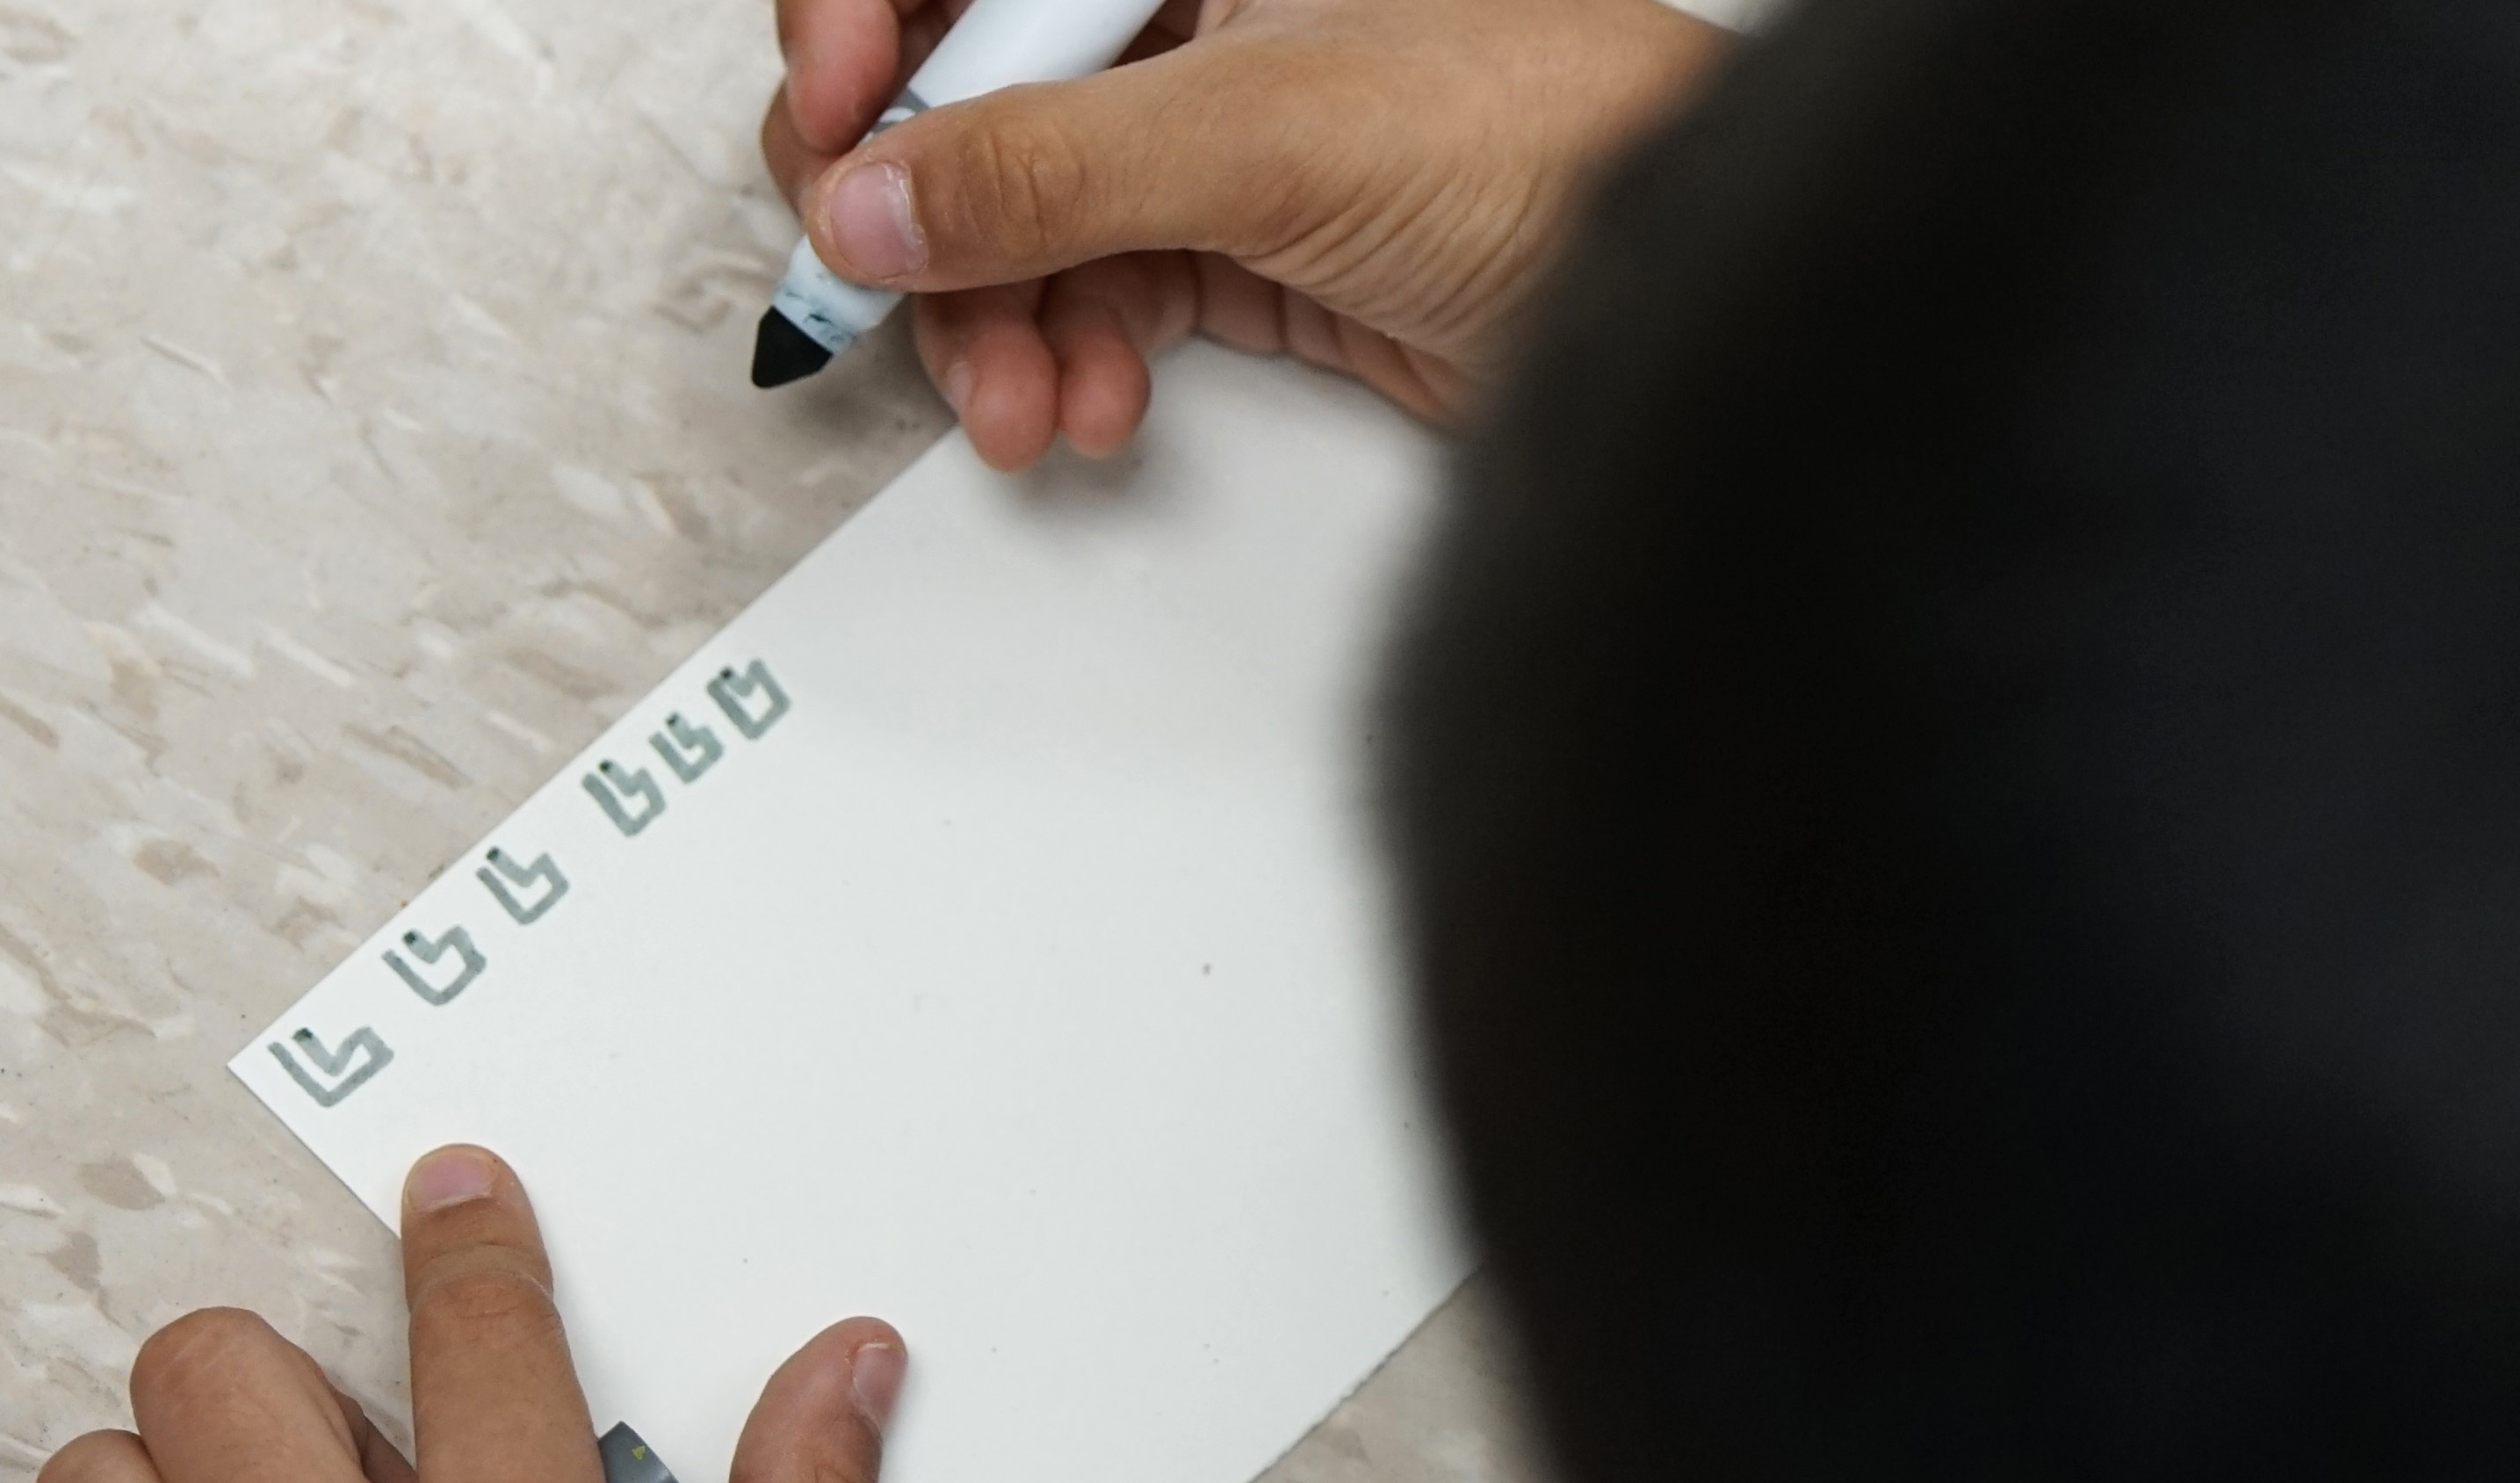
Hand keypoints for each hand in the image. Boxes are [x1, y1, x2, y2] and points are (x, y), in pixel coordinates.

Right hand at [764, 0, 1727, 466]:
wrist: (1682, 297)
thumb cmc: (1563, 138)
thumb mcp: (1273, 132)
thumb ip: (1054, 165)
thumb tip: (875, 199)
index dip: (863, 25)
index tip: (837, 118)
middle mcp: (1189, 9)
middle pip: (959, 90)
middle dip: (915, 210)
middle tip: (882, 287)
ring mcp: (1203, 131)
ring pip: (1009, 217)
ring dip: (986, 325)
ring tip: (1021, 402)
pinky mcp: (1232, 247)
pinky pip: (1082, 298)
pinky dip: (1062, 361)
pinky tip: (1090, 405)